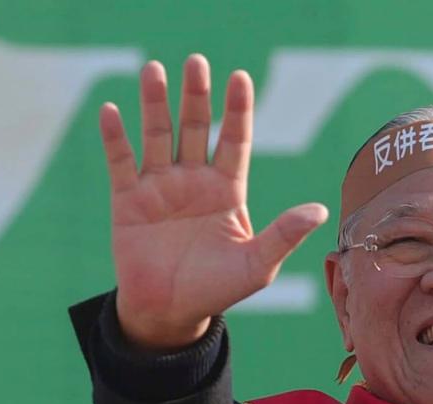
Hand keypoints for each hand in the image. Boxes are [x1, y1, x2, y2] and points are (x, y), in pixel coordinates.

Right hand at [103, 54, 329, 349]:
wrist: (170, 313)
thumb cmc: (218, 290)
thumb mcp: (258, 265)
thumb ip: (284, 234)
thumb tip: (320, 210)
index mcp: (227, 191)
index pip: (234, 141)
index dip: (237, 110)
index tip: (240, 78)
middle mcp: (194, 181)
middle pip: (196, 128)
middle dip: (196, 96)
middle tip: (197, 61)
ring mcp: (160, 187)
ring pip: (158, 135)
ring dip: (155, 104)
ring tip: (154, 70)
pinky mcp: (128, 200)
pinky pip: (121, 162)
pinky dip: (115, 138)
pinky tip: (112, 111)